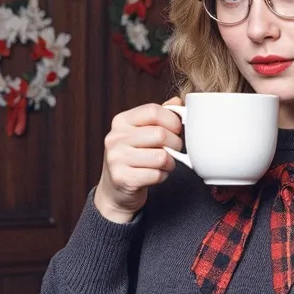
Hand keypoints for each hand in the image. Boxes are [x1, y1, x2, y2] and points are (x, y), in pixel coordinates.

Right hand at [94, 100, 184, 222]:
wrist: (115, 191)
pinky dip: (162, 176)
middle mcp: (115, 138)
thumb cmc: (134, 157)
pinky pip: (157, 175)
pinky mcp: (123, 179)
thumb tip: (177, 102)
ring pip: (162, 157)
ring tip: (163, 164)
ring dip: (170, 163)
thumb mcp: (141, 133)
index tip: (177, 130)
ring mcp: (116, 159)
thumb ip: (159, 117)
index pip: (153, 111)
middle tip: (174, 151)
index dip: (172, 120)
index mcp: (121, 121)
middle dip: (175, 144)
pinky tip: (155, 175)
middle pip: (160, 134)